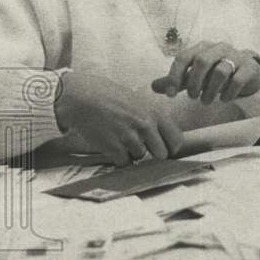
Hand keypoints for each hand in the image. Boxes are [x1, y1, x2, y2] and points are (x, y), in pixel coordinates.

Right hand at [54, 72, 183, 166]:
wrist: (83, 97)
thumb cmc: (110, 96)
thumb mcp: (139, 101)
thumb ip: (153, 118)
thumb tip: (166, 136)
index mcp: (155, 113)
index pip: (176, 140)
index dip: (171, 147)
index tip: (164, 147)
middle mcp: (145, 126)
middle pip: (162, 154)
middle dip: (153, 153)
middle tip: (142, 146)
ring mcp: (129, 137)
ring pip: (140, 157)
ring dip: (132, 152)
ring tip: (121, 138)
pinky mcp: (113, 148)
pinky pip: (124, 163)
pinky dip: (118, 159)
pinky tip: (112, 145)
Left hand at [151, 41, 259, 103]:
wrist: (247, 70)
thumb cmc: (216, 71)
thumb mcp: (195, 74)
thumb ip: (176, 80)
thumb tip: (152, 87)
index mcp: (202, 47)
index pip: (184, 57)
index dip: (174, 76)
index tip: (169, 95)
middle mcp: (218, 48)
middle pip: (202, 61)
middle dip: (194, 82)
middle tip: (192, 97)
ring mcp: (236, 56)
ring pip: (221, 70)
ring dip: (210, 90)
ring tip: (206, 101)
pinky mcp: (249, 67)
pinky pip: (238, 79)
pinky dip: (228, 92)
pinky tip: (223, 99)